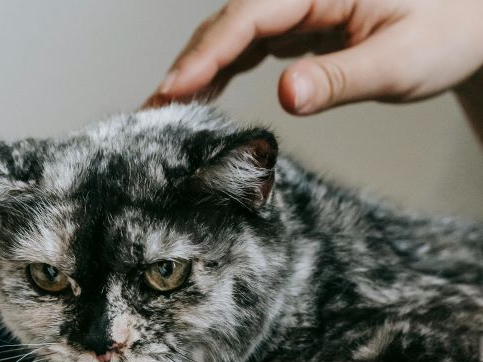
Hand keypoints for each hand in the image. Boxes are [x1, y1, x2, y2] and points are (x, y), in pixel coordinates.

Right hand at [145, 0, 482, 115]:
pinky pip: (249, 42)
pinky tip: (203, 94)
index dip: (205, 54)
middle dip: (187, 65)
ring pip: (232, 32)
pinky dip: (222, 69)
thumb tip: (286, 96)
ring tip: (165, 108)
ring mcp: (298, 3)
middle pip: (228, 22)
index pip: (248, 17)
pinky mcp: (300, 22)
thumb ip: (341, 79)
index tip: (173, 91)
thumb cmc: (452, 27)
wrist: (475, 17)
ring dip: (198, 69)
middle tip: (152, 110)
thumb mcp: (402, 60)